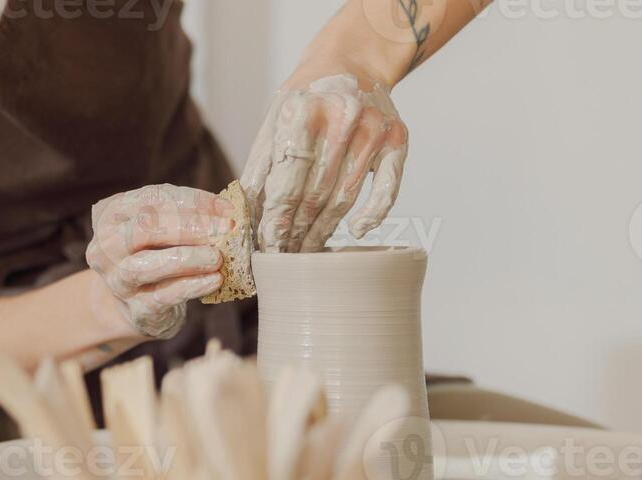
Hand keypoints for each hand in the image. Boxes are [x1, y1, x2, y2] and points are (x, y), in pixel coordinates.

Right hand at [86, 184, 231, 339]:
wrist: (140, 306)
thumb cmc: (156, 255)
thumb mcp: (164, 229)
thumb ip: (188, 215)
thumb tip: (226, 210)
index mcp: (111, 215)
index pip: (152, 199)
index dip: (192, 201)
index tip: (226, 208)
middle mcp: (107, 246)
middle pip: (145, 228)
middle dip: (190, 227)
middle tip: (225, 229)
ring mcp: (118, 280)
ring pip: (149, 265)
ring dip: (189, 258)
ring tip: (218, 257)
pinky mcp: (136, 309)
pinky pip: (164, 296)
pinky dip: (192, 286)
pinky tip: (214, 280)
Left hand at [241, 73, 408, 253]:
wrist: (352, 61)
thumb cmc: (307, 98)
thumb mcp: (274, 120)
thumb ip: (260, 166)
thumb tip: (244, 215)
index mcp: (303, 110)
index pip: (287, 180)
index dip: (276, 219)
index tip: (267, 245)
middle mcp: (342, 117)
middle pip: (315, 194)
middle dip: (296, 231)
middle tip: (284, 255)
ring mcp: (373, 129)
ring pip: (345, 197)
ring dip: (324, 230)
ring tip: (307, 250)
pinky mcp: (397, 139)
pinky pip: (387, 188)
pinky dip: (372, 215)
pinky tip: (355, 231)